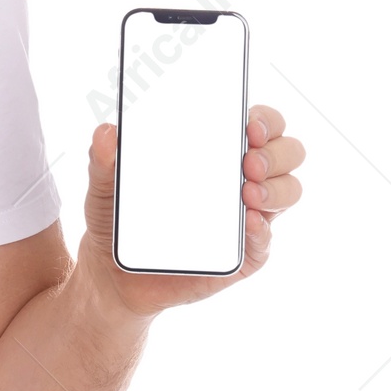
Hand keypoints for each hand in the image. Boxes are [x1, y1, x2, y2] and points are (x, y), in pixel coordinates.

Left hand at [79, 105, 305, 318]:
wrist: (113, 272)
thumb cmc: (118, 218)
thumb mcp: (103, 187)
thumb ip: (101, 159)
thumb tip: (106, 132)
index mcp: (215, 152)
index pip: (260, 124)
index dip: (264, 119)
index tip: (248, 123)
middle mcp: (240, 179)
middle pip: (287, 153)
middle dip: (276, 151)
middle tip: (248, 160)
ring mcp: (246, 217)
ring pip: (288, 191)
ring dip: (277, 187)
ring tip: (247, 190)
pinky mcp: (242, 255)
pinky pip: (265, 242)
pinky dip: (262, 230)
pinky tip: (247, 222)